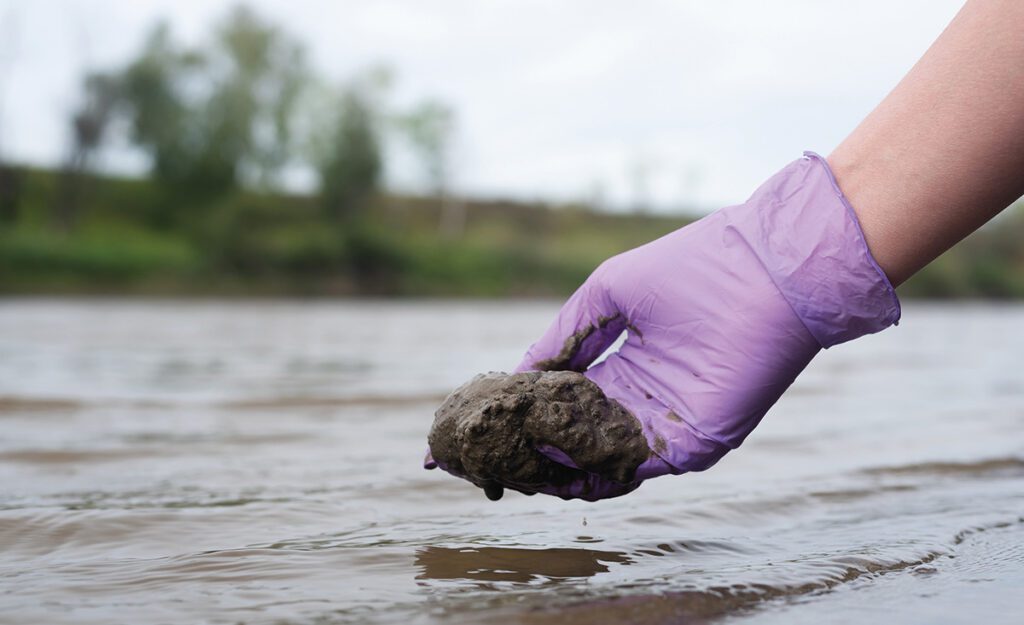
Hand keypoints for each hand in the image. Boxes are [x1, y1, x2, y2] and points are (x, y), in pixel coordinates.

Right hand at [428, 152, 899, 500]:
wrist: (767, 270)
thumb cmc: (691, 268)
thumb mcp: (607, 294)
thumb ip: (564, 337)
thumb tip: (516, 374)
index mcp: (621, 365)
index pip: (560, 400)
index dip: (517, 411)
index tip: (473, 424)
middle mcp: (637, 401)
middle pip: (572, 438)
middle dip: (526, 450)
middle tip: (478, 458)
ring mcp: (662, 425)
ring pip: (596, 462)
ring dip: (551, 470)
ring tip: (506, 468)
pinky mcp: (690, 444)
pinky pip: (632, 471)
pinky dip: (590, 476)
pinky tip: (551, 471)